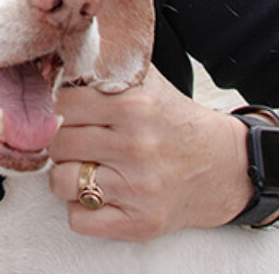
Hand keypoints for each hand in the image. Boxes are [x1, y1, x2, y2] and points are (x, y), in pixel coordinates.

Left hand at [47, 66, 250, 240]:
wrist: (223, 166)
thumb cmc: (173, 119)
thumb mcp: (145, 81)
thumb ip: (105, 66)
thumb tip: (58, 56)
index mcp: (133, 105)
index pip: (62, 104)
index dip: (55, 107)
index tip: (61, 111)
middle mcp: (135, 146)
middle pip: (57, 143)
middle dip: (58, 141)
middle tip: (72, 139)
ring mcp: (138, 188)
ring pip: (61, 182)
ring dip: (65, 175)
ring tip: (84, 165)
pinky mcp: (140, 223)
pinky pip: (79, 219)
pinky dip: (80, 207)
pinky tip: (97, 192)